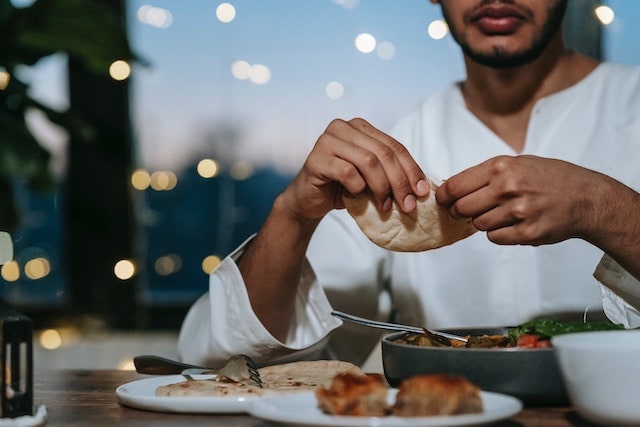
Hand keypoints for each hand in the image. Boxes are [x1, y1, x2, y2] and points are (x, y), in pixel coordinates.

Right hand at [281, 118, 429, 221]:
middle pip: (383, 153)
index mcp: (360, 127)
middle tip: (408, 205)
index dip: (411, 169)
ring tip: (385, 206)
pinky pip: (347, 172)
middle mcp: (343, 127)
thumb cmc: (341, 188)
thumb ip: (390, 172)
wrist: (308, 201)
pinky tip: (358, 196)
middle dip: (400, 181)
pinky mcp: (316, 159)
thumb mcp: (371, 177)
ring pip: (368, 161)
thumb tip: (422, 186)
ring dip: (382, 187)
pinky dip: (358, 187)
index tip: (423, 191)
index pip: (394, 146)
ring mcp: (327, 140)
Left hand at [435, 155, 601, 245]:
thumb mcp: (517, 163)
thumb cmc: (548, 178)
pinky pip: (494, 238)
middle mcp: (507, 188)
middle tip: (467, 211)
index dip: (444, 196)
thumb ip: (485, 175)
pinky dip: (499, 233)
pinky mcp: (526, 233)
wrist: (585, 197)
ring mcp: (517, 212)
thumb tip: (451, 189)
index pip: (455, 186)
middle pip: (461, 208)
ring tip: (502, 213)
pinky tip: (514, 223)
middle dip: (460, 211)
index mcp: (501, 167)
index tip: (443, 200)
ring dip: (483, 222)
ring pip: (478, 224)